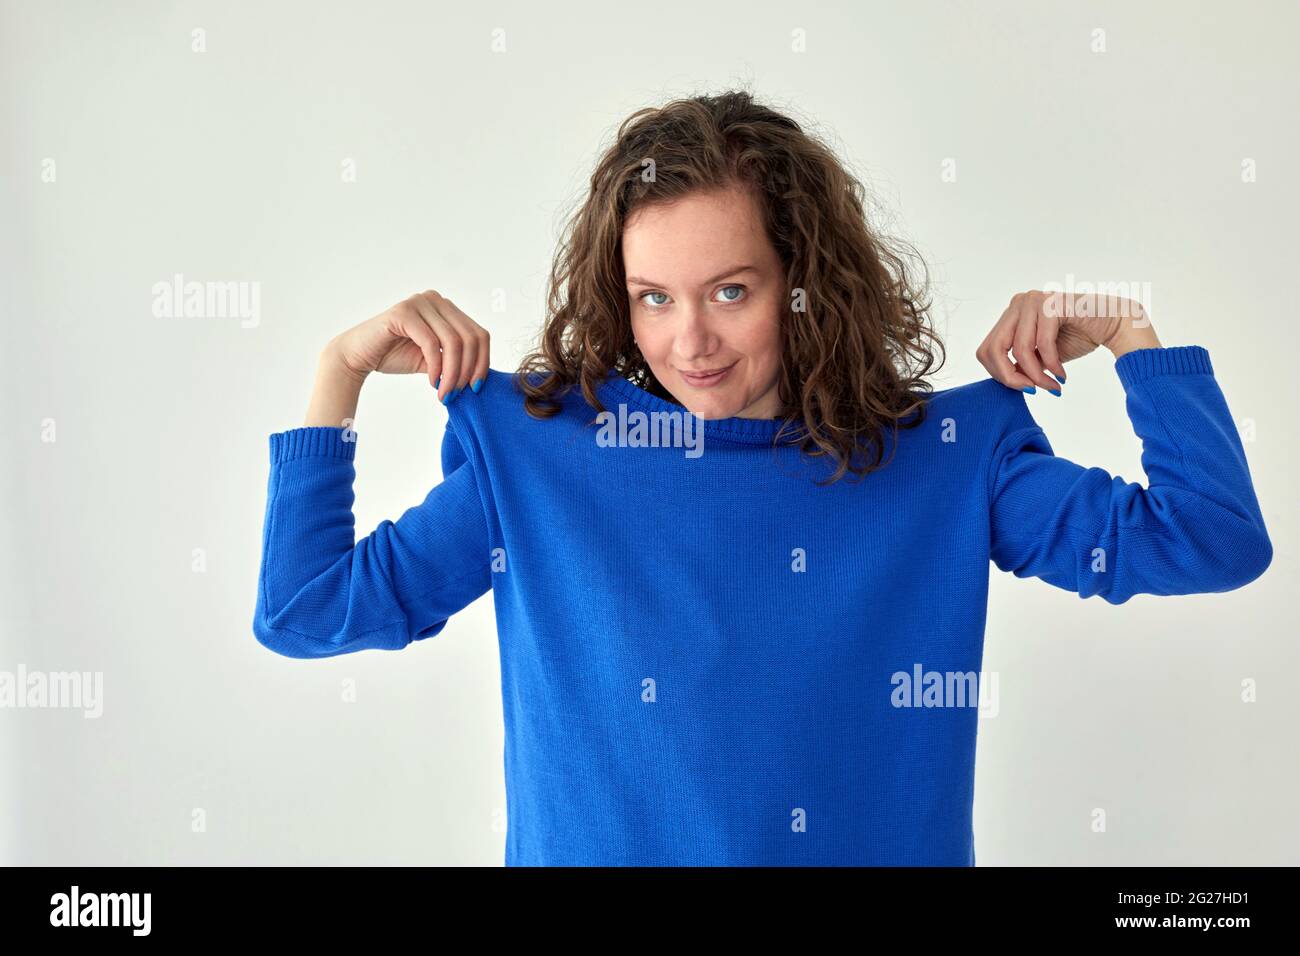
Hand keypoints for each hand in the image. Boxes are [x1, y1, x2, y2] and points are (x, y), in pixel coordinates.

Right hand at [328, 290, 489, 402]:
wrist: (358, 356)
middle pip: (470, 338)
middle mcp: (436, 299)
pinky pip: (431, 343)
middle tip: (458, 393)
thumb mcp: (435, 360)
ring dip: (453, 373)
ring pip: (453, 342)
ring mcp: (420, 302)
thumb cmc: (395, 355)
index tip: (475, 388)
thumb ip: (456, 361)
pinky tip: (432, 382)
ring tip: (445, 393)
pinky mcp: (403, 312)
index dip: (482, 363)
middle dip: (468, 370)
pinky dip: (436, 367)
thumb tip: (483, 375)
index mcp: (447, 308)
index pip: (479, 334)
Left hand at [976, 289, 1156, 392]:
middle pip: (993, 349)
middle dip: (1011, 377)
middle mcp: (1018, 303)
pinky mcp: (1052, 304)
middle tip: (1032, 391)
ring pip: (1019, 349)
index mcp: (1011, 314)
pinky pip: (1042, 343)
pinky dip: (1051, 364)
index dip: (999, 374)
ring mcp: (1033, 300)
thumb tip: (1005, 380)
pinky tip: (1061, 374)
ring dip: (1036, 375)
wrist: (1113, 324)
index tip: (1022, 388)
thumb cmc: (1078, 337)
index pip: (986, 349)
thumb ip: (1020, 365)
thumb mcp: (1041, 357)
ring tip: (1052, 386)